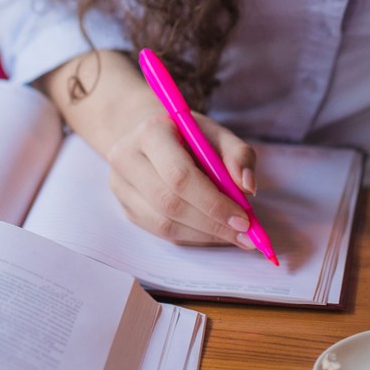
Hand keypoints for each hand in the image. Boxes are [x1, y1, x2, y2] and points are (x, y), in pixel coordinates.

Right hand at [103, 109, 258, 247]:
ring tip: (234, 235)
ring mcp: (122, 187)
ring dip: (204, 235)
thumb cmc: (189, 136)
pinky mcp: (126, 209)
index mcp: (151, 132)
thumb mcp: (217, 135)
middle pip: (169, 203)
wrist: (153, 138)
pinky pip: (162, 233)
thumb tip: (248, 187)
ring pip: (164, 224)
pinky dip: (193, 237)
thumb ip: (238, 155)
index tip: (244, 218)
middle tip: (244, 234)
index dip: (213, 202)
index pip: (179, 175)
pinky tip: (214, 233)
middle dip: (212, 223)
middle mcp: (127, 159)